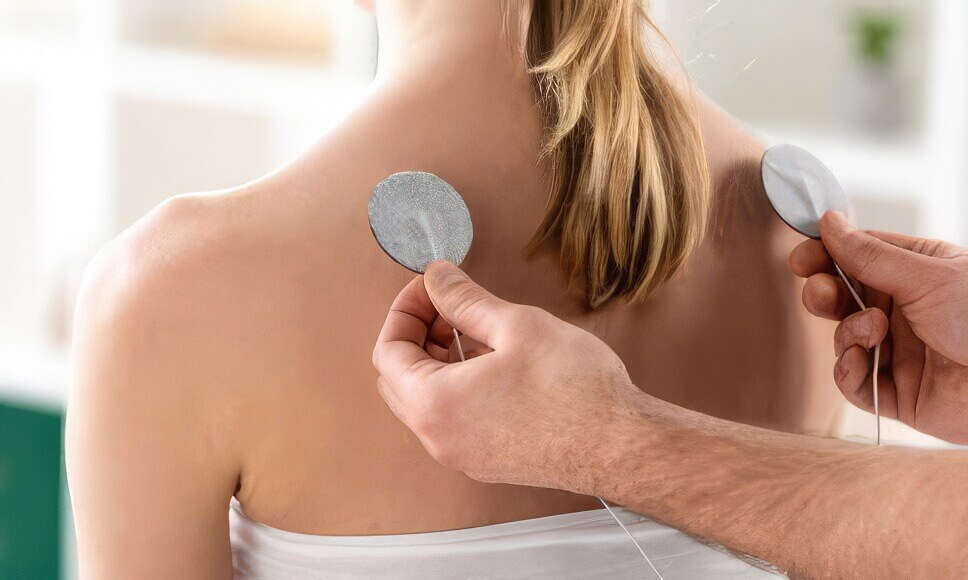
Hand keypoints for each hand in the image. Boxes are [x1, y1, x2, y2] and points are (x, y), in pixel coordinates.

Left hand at [372, 261, 642, 493]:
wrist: (620, 446)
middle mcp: (439, 437)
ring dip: (437, 360)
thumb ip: (464, 299)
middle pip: (398, 378)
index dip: (405, 309)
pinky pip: (451, 418)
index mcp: (434, 404)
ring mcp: (461, 454)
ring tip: (475, 328)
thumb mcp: (516, 325)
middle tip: (448, 305)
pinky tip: (492, 361)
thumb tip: (437, 278)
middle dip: (417, 334)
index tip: (430, 287)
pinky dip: (456, 385)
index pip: (387, 351)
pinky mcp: (486, 461)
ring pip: (425, 400)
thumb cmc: (575, 390)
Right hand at [790, 211, 967, 442]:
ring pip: (842, 338)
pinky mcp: (896, 393)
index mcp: (918, 272)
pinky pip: (852, 381)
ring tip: (873, 333)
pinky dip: (848, 371)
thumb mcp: (928, 276)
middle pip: (842, 297)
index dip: (826, 256)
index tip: (802, 259)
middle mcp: (905, 310)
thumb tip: (829, 221)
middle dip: (824, 294)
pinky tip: (860, 362)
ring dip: (847, 334)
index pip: (858, 256)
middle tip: (823, 294)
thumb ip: (870, 254)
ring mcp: (899, 352)